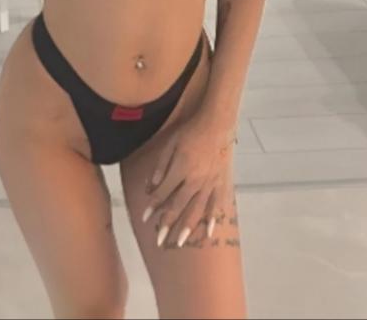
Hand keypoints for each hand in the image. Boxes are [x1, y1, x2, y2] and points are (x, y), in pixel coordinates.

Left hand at [141, 111, 237, 248]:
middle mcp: (195, 181)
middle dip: (168, 224)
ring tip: (180, 242)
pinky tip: (208, 232)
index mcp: (181, 170)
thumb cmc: (190, 132)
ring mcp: (210, 184)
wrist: (217, 124)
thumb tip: (151, 187)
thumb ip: (160, 166)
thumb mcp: (170, 144)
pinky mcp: (221, 183)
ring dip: (187, 227)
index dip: (153, 206)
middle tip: (160, 241)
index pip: (163, 193)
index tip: (145, 218)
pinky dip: (212, 219)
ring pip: (197, 210)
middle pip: (179, 206)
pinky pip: (217, 204)